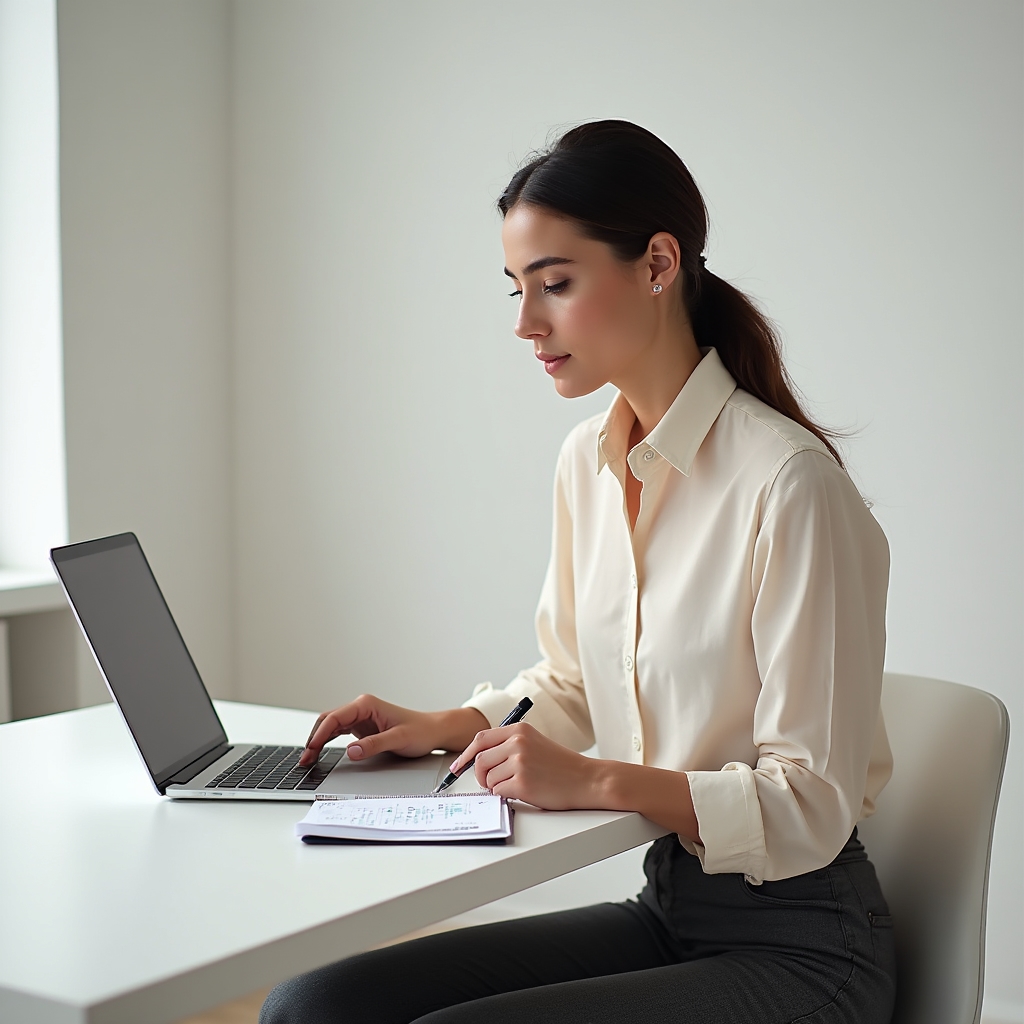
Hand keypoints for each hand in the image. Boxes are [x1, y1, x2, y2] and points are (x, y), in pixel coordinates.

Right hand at [299, 694, 486, 766]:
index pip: (335, 717)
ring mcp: (360, 718)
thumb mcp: (398, 739)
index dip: (320, 734)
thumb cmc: (420, 731)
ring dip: (318, 741)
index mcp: (367, 705)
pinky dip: (327, 742)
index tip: (311, 749)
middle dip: (314, 738)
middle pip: (328, 721)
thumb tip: (352, 751)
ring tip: (307, 759)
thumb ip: (374, 745)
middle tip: (304, 759)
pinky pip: (338, 733)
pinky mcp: (362, 728)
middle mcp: (361, 708)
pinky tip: (319, 753)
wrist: (433, 731)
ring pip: (330, 727)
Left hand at [450, 722, 598, 808]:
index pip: (480, 739)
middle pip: (479, 760)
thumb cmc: (561, 766)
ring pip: (488, 779)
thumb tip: (478, 759)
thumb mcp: (535, 744)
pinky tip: (524, 791)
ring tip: (517, 785)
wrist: (586, 779)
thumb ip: (509, 746)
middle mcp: (517, 743)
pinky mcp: (523, 782)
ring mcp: (520, 762)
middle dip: (479, 776)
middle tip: (488, 783)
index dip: (466, 755)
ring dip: (496, 787)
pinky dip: (506, 795)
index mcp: (519, 730)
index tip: (458, 766)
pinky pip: (499, 792)